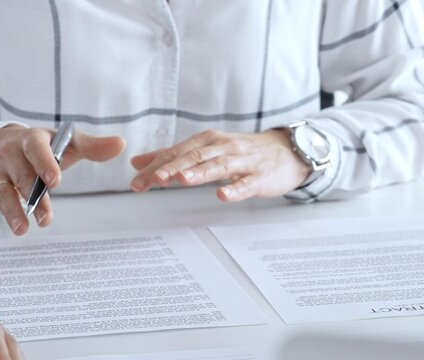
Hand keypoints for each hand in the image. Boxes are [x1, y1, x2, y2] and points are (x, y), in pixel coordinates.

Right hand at [0, 125, 124, 240]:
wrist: (2, 141)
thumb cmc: (43, 147)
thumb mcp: (66, 143)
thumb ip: (92, 146)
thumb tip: (121, 145)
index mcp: (31, 140)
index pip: (36, 149)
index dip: (45, 163)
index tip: (55, 181)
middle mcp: (9, 155)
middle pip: (21, 176)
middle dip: (33, 197)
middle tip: (46, 219)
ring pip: (0, 191)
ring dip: (10, 211)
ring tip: (22, 230)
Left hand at [130, 129, 310, 201]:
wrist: (286, 150)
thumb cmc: (243, 152)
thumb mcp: (207, 150)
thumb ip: (173, 157)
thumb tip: (138, 163)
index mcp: (208, 140)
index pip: (177, 153)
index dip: (156, 167)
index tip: (137, 182)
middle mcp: (224, 147)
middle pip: (195, 157)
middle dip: (173, 168)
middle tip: (154, 180)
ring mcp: (243, 161)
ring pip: (219, 166)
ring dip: (199, 173)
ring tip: (181, 181)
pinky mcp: (260, 177)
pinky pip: (247, 184)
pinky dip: (235, 189)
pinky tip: (222, 195)